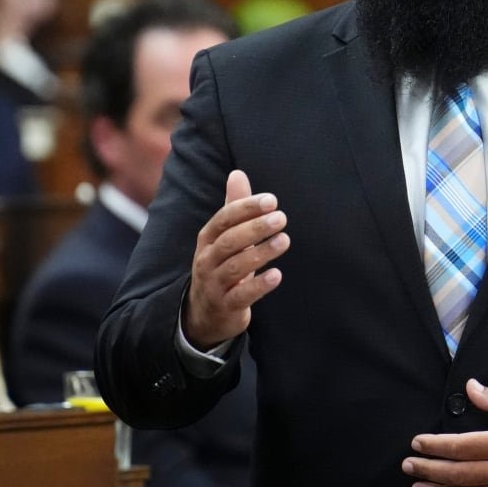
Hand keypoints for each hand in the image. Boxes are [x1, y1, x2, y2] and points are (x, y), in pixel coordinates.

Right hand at [183, 169, 288, 348]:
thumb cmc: (221, 266)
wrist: (204, 313)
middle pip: (229, 241)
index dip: (246, 208)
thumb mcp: (225, 237)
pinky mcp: (226, 306)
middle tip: (282, 218)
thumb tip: (237, 173)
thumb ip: (234, 207)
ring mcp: (214, 284)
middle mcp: (207, 259)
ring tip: (284, 241)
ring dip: (260, 253)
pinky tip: (276, 275)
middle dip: (255, 228)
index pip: (224, 218)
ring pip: (235, 267)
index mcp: (208, 239)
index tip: (272, 200)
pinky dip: (258, 285)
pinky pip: (241, 295)